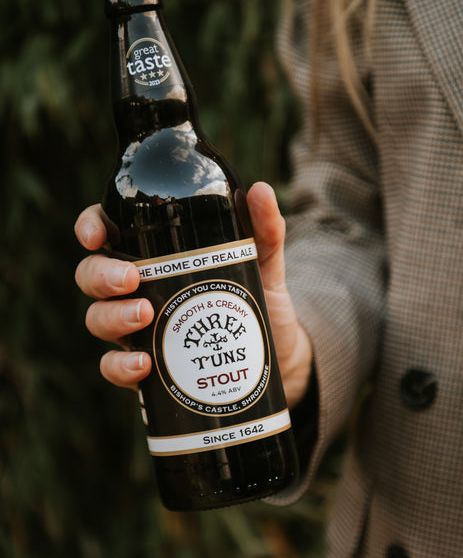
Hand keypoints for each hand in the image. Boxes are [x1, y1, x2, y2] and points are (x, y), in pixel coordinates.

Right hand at [74, 186, 311, 406]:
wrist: (278, 352)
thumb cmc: (259, 297)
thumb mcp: (264, 261)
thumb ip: (263, 228)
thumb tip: (260, 191)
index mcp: (153, 254)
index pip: (106, 230)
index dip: (89, 226)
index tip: (97, 235)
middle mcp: (135, 289)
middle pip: (92, 275)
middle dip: (102, 275)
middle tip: (132, 279)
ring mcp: (137, 328)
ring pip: (97, 318)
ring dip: (112, 316)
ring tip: (145, 315)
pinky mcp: (147, 366)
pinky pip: (114, 367)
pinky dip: (120, 366)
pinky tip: (143, 364)